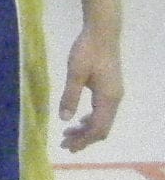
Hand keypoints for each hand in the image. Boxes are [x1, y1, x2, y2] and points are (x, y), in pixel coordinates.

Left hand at [60, 26, 121, 150]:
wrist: (102, 33)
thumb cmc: (87, 51)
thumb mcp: (75, 74)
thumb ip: (70, 96)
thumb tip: (64, 120)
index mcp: (108, 98)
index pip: (97, 128)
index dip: (83, 140)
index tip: (66, 146)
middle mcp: (115, 99)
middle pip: (102, 128)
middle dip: (84, 139)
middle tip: (64, 145)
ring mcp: (114, 94)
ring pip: (103, 120)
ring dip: (86, 130)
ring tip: (67, 134)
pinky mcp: (111, 88)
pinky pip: (103, 112)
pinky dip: (90, 119)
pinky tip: (78, 120)